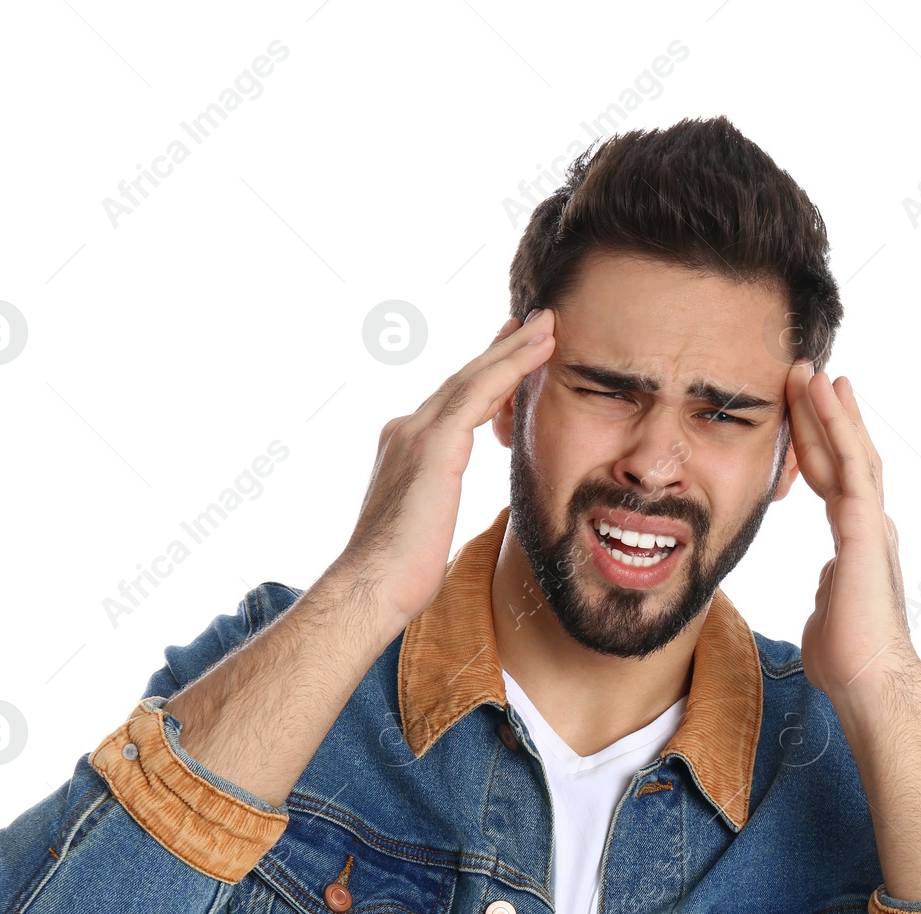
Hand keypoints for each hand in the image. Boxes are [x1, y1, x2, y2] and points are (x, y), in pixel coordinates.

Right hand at [332, 309, 555, 634]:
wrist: (372, 584)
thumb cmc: (400, 573)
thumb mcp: (424, 526)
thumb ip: (434, 503)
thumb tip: (439, 513)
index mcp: (404, 447)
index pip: (452, 402)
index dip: (485, 375)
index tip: (510, 353)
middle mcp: (406, 430)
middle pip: (464, 379)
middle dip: (502, 348)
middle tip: (534, 321)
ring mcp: (416, 432)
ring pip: (475, 377)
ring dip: (515, 348)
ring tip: (548, 324)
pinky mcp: (433, 444)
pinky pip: (480, 392)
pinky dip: (513, 367)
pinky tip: (539, 350)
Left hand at [785, 361, 915, 698]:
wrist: (868, 681)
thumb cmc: (848, 658)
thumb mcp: (828, 611)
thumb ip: (829, 588)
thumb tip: (828, 582)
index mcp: (855, 542)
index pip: (834, 480)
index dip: (821, 444)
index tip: (807, 411)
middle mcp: (867, 525)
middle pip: (844, 456)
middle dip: (826, 414)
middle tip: (811, 372)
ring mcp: (869, 524)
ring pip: (850, 452)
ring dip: (830, 409)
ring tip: (815, 370)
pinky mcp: (864, 529)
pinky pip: (852, 466)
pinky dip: (838, 428)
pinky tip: (826, 398)